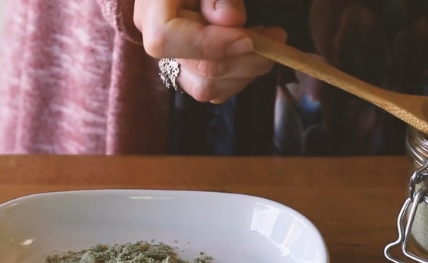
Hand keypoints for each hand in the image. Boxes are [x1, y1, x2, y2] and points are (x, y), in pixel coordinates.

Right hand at [134, 0, 286, 102]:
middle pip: (197, 68)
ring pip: (207, 88)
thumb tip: (231, 20)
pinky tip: (253, 53)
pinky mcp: (188, 72)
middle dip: (245, 59)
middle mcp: (155, 39)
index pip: (166, 39)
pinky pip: (214, 90)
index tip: (247, 38)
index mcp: (151, 7)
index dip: (208, 44)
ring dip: (246, 71)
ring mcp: (171, 60)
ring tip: (267, 42)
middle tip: (276, 37)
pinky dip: (241, 76)